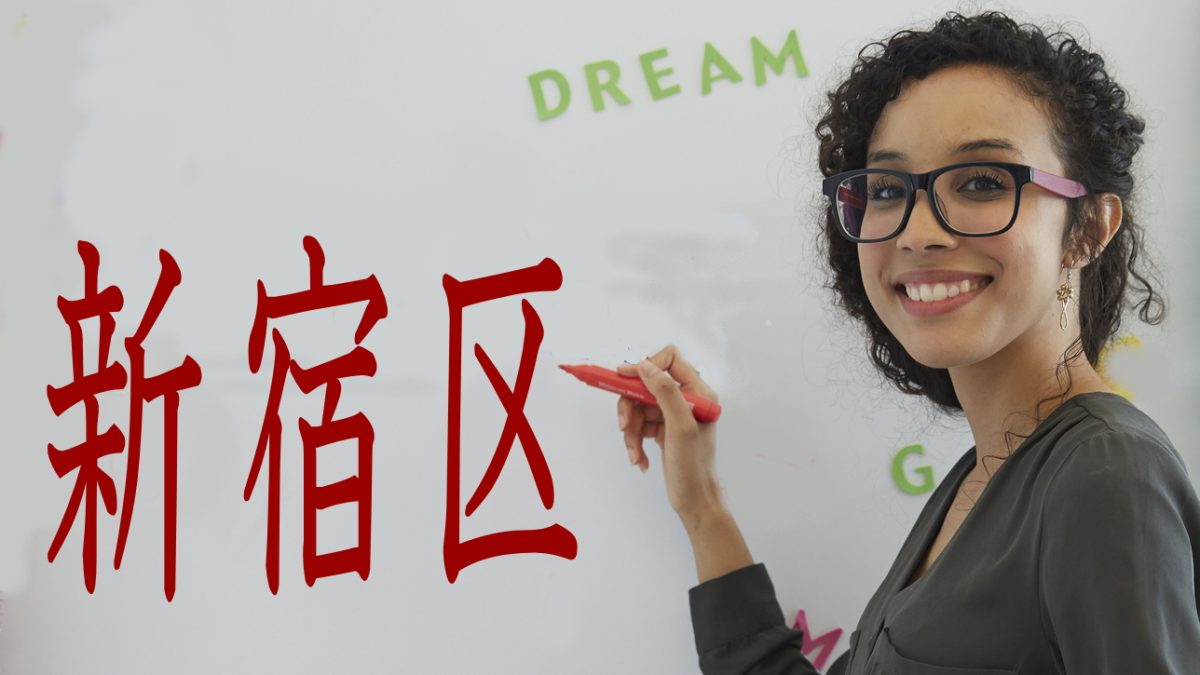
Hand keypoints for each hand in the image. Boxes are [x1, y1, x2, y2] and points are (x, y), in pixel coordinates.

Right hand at [616, 344, 723, 519]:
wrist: (694, 500)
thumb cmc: (694, 467)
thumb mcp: (680, 427)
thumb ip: (665, 392)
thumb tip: (645, 365)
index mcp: (697, 392)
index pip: (669, 359)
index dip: (644, 366)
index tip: (623, 378)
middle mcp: (686, 399)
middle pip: (645, 386)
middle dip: (631, 407)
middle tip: (624, 426)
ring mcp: (672, 415)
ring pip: (638, 407)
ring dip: (631, 430)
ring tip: (634, 453)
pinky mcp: (662, 430)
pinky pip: (639, 424)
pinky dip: (635, 441)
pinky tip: (640, 460)